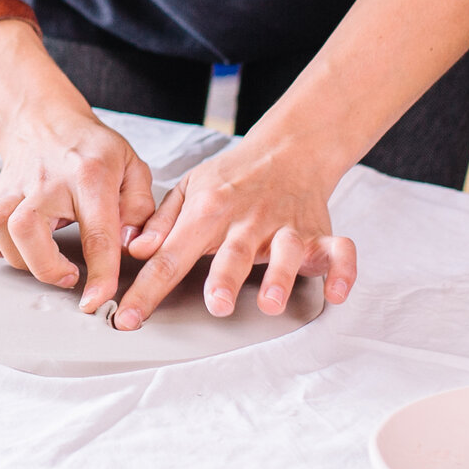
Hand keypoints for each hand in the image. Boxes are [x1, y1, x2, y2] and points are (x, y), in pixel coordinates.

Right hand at [0, 26, 156, 313]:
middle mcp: (47, 181)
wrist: (46, 118)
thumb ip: (141, 209)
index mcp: (90, 176)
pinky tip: (11, 250)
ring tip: (45, 262)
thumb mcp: (132, 167)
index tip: (100, 299)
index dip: (100, 272)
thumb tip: (135, 247)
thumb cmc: (92, 147)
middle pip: (26, 228)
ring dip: (19, 256)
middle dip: (45, 267)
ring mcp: (16, 186)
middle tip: (68, 276)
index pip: (96, 232)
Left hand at [113, 130, 356, 326]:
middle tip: (217, 305)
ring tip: (270, 302)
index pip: (172, 255)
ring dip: (280, 277)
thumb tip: (136, 250)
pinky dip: (342, 272)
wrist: (287, 150)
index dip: (147, 289)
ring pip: (286, 252)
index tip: (126, 318)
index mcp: (209, 210)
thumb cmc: (232, 178)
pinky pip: (338, 252)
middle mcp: (248, 220)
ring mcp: (286, 227)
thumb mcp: (188, 189)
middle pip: (235, 253)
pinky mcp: (319, 234)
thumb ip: (162, 223)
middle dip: (226, 279)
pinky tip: (336, 293)